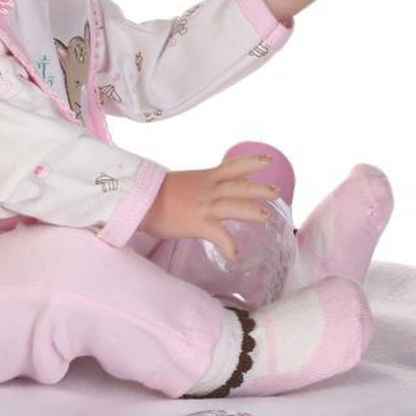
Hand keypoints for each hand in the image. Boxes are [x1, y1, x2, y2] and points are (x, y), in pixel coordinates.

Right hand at [137, 154, 279, 260]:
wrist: (138, 199)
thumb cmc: (151, 193)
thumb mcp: (178, 183)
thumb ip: (193, 187)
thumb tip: (194, 193)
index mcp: (204, 177)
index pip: (233, 166)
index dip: (252, 162)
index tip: (267, 160)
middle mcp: (209, 189)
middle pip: (241, 186)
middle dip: (260, 189)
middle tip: (277, 192)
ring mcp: (206, 206)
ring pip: (237, 206)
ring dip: (254, 212)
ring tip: (267, 218)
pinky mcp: (200, 224)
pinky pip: (221, 237)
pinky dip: (230, 247)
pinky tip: (235, 255)